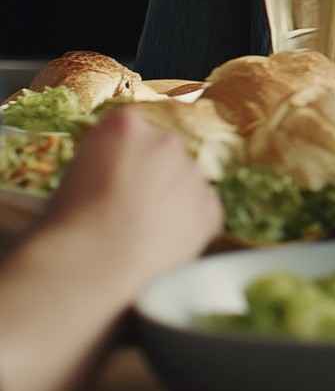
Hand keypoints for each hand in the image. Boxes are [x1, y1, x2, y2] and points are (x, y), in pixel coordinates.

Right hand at [44, 107, 221, 291]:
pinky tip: (161, 245)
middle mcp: (167, 141)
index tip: (113, 178)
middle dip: (152, 174)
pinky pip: (203, 212)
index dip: (122, 157)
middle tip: (130, 207)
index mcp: (126, 126)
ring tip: (143, 232)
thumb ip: (103, 159)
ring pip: (185, 182)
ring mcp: (194, 173)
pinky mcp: (211, 207)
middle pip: (164, 152)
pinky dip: (188, 226)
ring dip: (171, 199)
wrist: (92, 265)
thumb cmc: (66, 224)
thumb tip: (114, 171)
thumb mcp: (73, 174)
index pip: (132, 130)